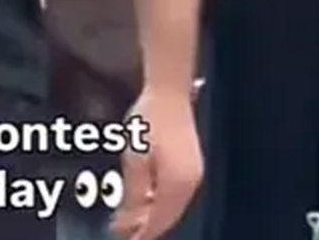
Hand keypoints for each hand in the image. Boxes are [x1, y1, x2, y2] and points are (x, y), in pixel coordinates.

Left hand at [113, 86, 202, 239]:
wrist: (169, 93)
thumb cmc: (149, 121)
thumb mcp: (135, 159)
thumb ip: (135, 192)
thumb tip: (129, 220)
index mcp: (177, 185)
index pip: (160, 220)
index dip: (143, 234)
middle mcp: (191, 184)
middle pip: (168, 215)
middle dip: (146, 226)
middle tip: (124, 232)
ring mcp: (194, 174)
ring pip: (172, 205)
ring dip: (152, 214)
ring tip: (130, 220)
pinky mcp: (191, 165)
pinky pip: (175, 192)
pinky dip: (159, 200)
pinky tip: (145, 199)